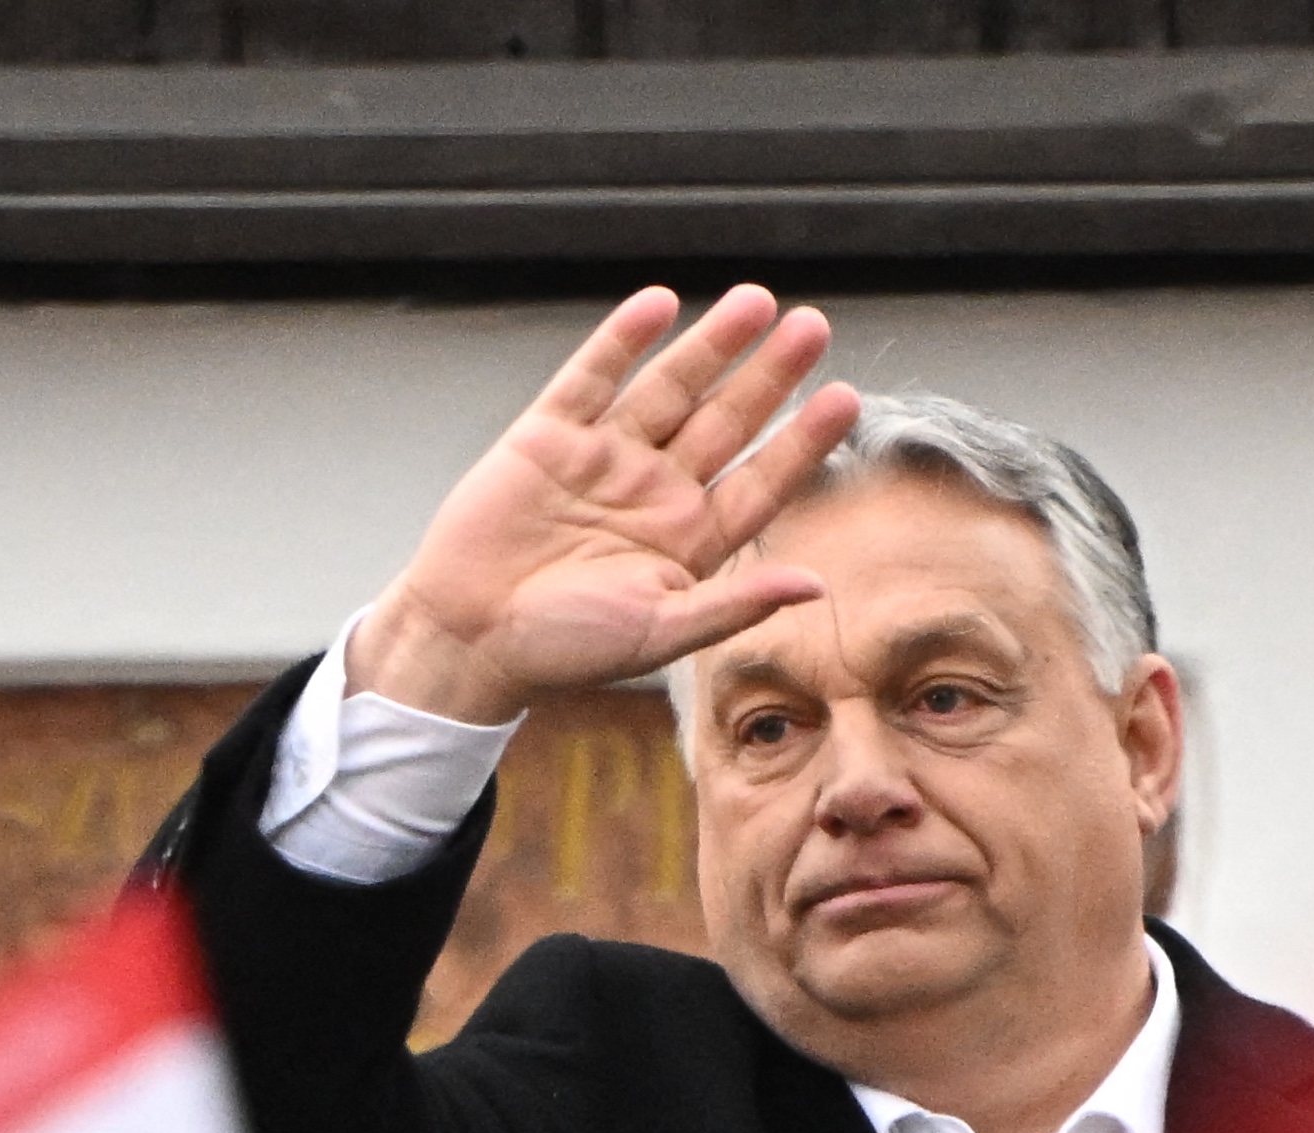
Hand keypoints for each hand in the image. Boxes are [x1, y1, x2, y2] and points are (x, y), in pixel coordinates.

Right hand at [348, 284, 861, 726]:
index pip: (761, 481)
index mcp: (690, 540)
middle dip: (769, 376)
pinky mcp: (548, 437)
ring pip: (670, 389)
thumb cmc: (564, 650)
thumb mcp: (661, 634)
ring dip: (712, 346)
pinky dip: (624, 339)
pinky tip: (660, 304)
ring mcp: (604, 459)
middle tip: (813, 328)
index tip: (844, 399)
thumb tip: (815, 587)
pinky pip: (592, 377)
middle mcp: (655, 492)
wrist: (468, 637)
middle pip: (727, 422)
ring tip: (757, 302)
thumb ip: (736, 605)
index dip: (802, 441)